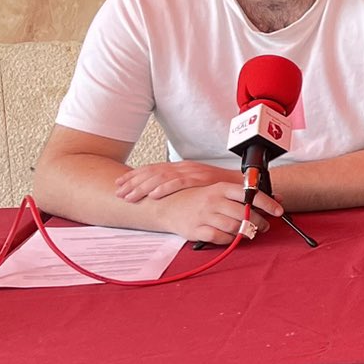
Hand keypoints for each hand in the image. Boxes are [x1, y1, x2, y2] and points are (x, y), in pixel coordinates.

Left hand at [115, 160, 237, 202]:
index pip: (152, 169)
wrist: (245, 182)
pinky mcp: (201, 178)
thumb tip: (162, 193)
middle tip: (118, 192)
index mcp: (181, 166)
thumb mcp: (197, 183)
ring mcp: (192, 171)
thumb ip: (181, 186)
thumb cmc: (221, 186)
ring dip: (143, 187)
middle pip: (152, 172)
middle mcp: (184, 166)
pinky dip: (165, 188)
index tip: (119, 183)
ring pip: (161, 177)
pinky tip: (153, 194)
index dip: (133, 176)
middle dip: (133, 182)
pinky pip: (179, 182)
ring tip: (129, 196)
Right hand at [155, 181, 282, 245]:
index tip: (278, 211)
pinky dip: (230, 240)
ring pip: (233, 227)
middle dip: (259, 222)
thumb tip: (276, 197)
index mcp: (221, 188)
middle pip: (244, 214)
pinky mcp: (196, 230)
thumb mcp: (221, 191)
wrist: (168, 206)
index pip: (249, 194)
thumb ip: (247, 195)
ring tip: (250, 232)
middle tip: (264, 226)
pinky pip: (219, 238)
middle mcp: (213, 201)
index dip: (267, 203)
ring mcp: (204, 216)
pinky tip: (232, 237)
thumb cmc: (199, 199)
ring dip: (246, 232)